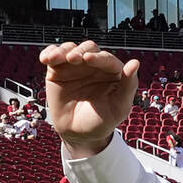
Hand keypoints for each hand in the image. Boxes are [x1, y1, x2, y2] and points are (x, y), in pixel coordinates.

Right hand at [40, 41, 139, 157]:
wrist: (78, 134)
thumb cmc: (102, 121)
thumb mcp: (118, 107)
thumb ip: (128, 86)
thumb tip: (135, 62)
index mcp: (113, 73)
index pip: (108, 59)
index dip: (99, 57)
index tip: (88, 59)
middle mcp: (95, 66)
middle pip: (89, 48)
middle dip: (81, 51)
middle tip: (73, 59)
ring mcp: (76, 67)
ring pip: (70, 48)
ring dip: (64, 50)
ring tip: (57, 60)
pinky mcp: (59, 70)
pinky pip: (54, 56)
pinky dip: (49, 53)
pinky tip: (46, 59)